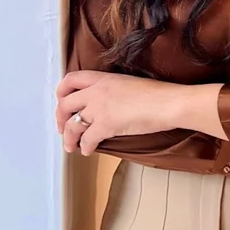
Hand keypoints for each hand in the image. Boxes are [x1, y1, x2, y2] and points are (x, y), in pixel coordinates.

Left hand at [56, 71, 178, 155]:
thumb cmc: (158, 94)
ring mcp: (99, 108)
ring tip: (71, 146)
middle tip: (63, 128)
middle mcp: (97, 91)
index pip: (71, 79)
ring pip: (72, 124)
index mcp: (103, 78)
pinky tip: (88, 151)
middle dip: (60, 119)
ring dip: (68, 138)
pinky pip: (86, 139)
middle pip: (65, 104)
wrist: (169, 102)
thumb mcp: (129, 83)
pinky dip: (85, 147)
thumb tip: (105, 105)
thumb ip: (112, 90)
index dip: (61, 92)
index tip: (62, 102)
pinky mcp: (106, 125)